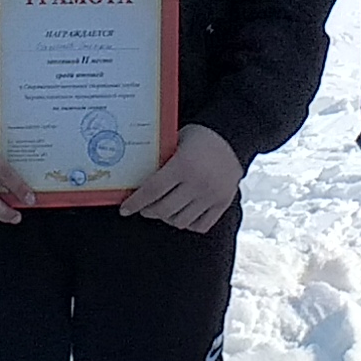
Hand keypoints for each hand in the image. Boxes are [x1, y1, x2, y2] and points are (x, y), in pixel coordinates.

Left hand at [116, 125, 243, 232]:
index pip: (152, 191)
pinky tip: (182, 215)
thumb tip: (139, 176)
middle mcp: (198, 184)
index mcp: (183, 166)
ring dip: (167, 218)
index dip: (136, 202)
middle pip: (164, 209)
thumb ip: (161, 159)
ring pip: (181, 221)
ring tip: (162, 210)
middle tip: (143, 208)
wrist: (235, 136)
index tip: (125, 209)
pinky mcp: (223, 203)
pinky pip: (201, 225)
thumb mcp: (177, 141)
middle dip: (148, 211)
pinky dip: (188, 223)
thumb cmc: (202, 135)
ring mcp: (211, 196)